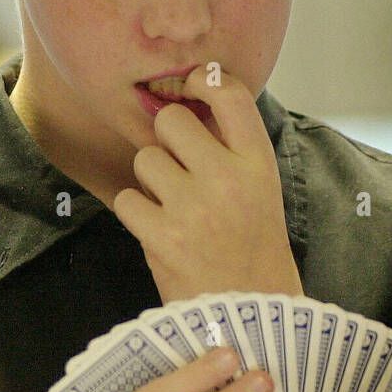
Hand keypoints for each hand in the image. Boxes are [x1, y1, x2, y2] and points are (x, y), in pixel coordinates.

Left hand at [114, 63, 303, 302]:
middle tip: (179, 164)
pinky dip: (137, 212)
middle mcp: (227, 178)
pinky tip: (160, 227)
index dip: (202, 80)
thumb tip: (189, 103)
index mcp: (258, 163)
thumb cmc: (255, 246)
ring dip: (151, 178)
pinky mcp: (161, 236)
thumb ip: (233, 149)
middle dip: (167, 138)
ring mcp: (192, 207)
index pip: (230, 95)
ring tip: (173, 203)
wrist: (249, 311)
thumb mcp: (263, 190)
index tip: (190, 86)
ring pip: (144, 159)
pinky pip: (127, 199)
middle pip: (171, 121)